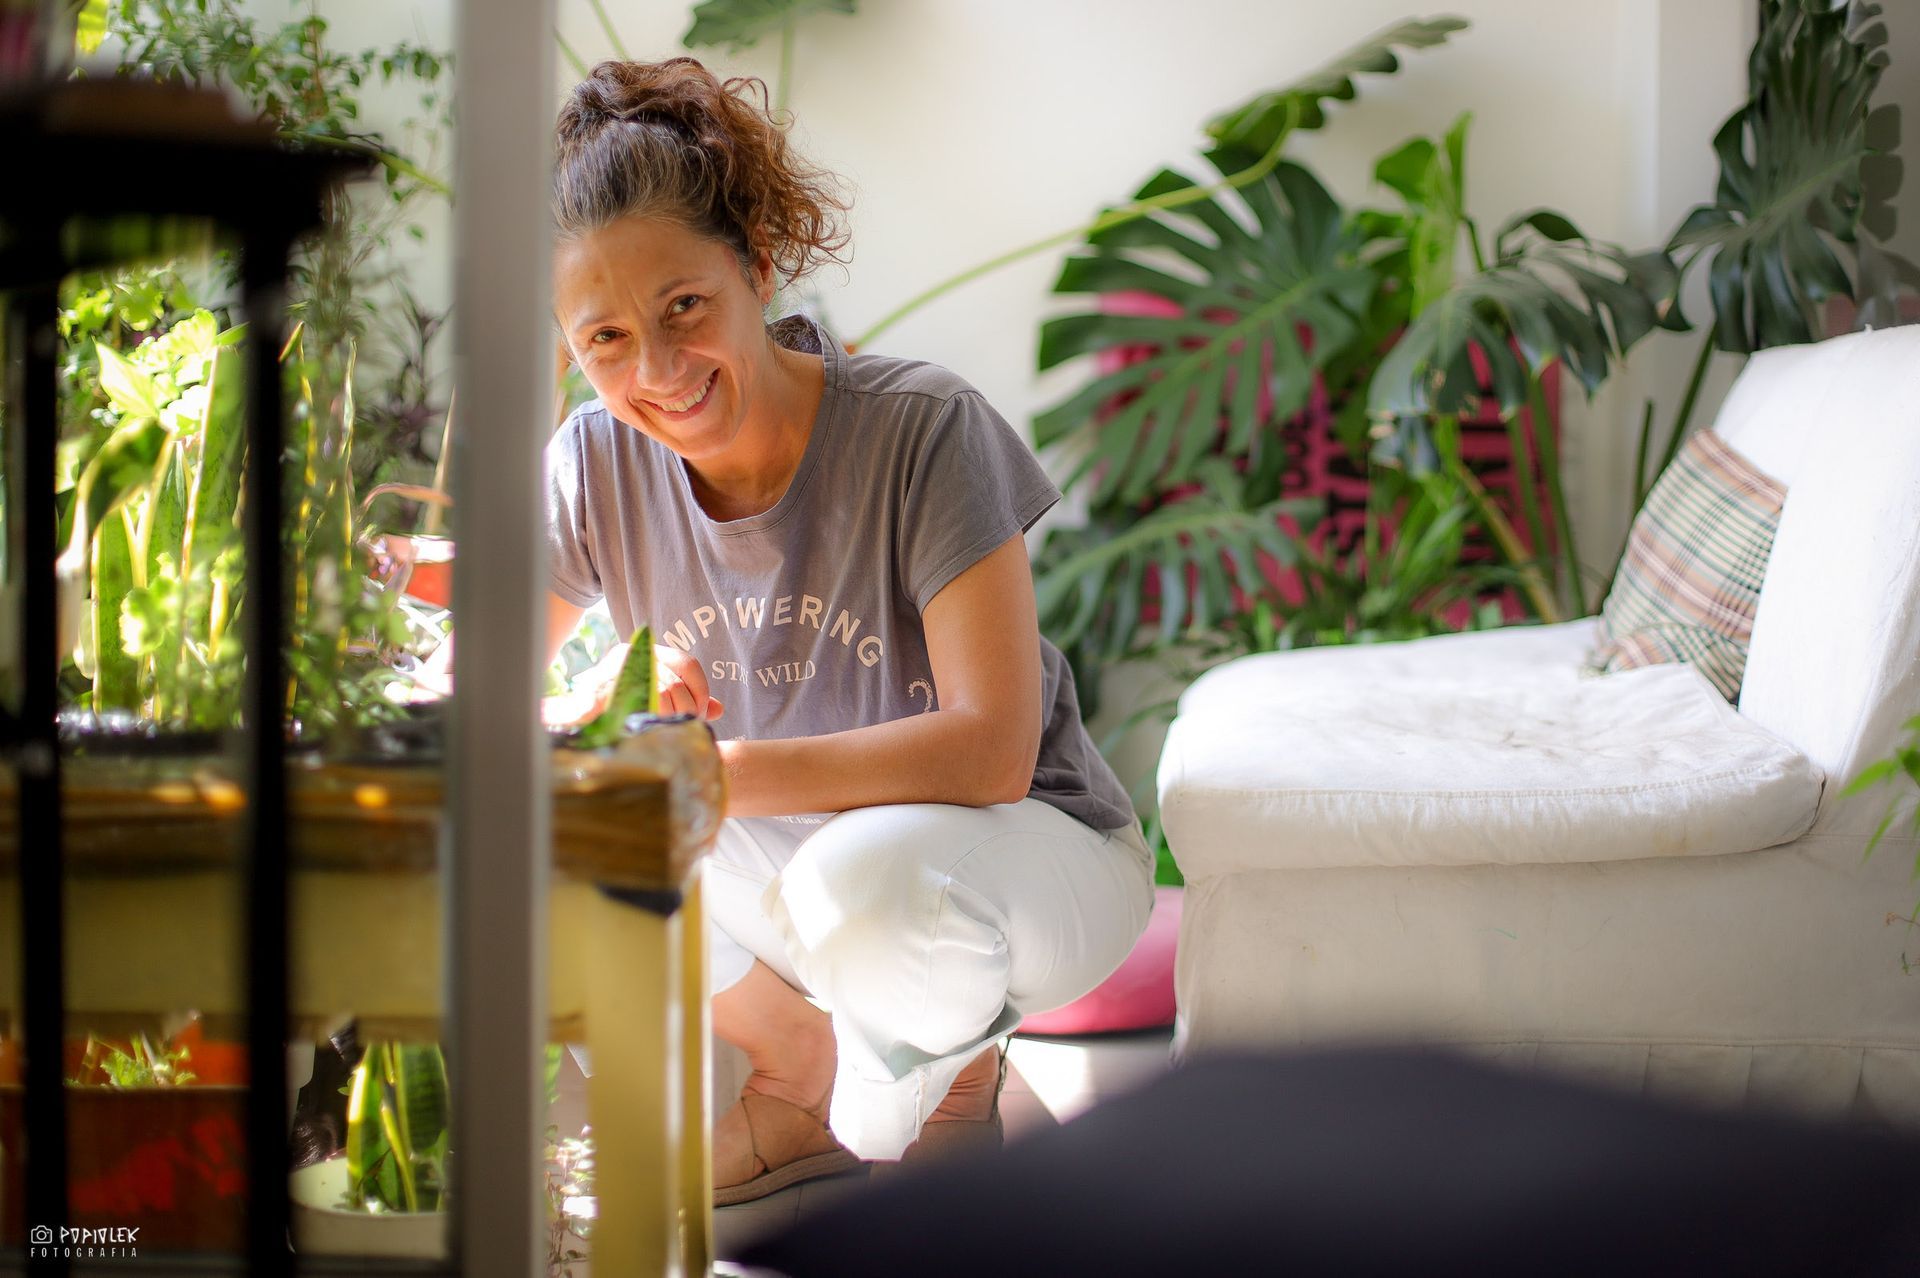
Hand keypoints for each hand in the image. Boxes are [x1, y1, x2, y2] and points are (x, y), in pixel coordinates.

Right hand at [540, 642, 724, 728]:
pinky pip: (634, 706)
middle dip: (688, 710)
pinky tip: (644, 729)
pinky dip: (642, 719)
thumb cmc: (619, 706)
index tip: (702, 713)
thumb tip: (718, 709)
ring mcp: (613, 671)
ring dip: (669, 719)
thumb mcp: (656, 697)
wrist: (571, 714)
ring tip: (667, 731)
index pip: (687, 665)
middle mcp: (631, 655)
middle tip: (686, 727)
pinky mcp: (596, 691)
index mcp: (647, 652)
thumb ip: (686, 700)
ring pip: (659, 696)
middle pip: (676, 684)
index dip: (701, 691)